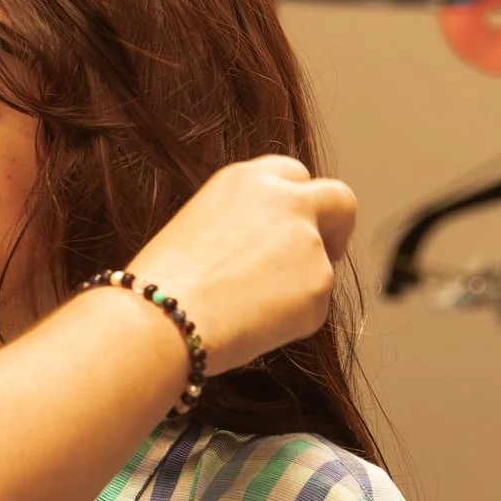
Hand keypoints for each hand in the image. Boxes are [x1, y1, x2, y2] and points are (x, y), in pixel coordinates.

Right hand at [123, 156, 356, 373]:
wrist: (162, 315)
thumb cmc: (165, 281)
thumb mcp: (200, 224)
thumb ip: (245, 222)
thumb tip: (268, 245)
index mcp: (248, 179)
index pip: (296, 175)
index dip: (300, 203)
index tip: (298, 225)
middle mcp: (286, 200)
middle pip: (339, 200)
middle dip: (338, 226)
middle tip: (327, 253)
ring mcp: (308, 240)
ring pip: (321, 265)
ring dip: (297, 286)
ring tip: (246, 309)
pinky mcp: (320, 283)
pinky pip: (315, 306)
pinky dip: (292, 320)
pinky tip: (251, 324)